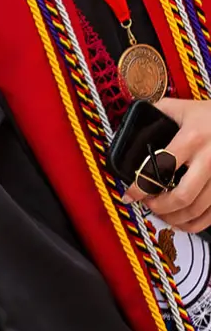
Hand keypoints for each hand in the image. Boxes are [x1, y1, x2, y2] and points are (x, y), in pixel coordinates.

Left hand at [125, 97, 210, 231]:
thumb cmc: (210, 114)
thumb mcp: (182, 107)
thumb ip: (156, 112)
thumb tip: (129, 125)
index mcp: (192, 138)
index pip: (160, 167)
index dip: (141, 186)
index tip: (129, 195)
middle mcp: (209, 159)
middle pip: (182, 196)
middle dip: (159, 207)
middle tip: (148, 205)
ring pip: (198, 209)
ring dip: (176, 217)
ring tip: (162, 214)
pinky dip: (196, 223)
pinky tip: (183, 221)